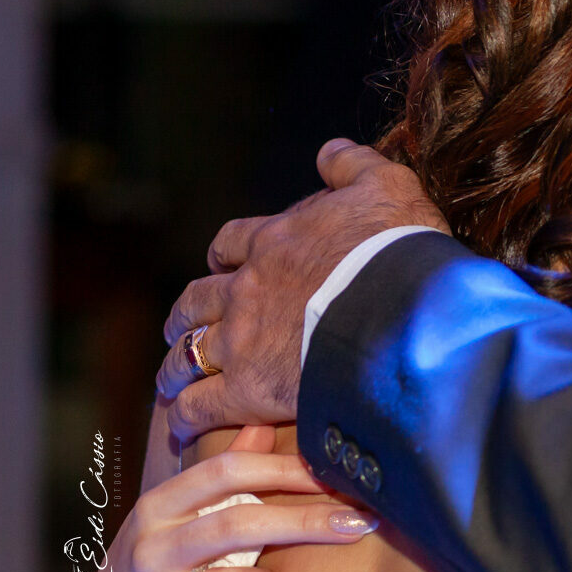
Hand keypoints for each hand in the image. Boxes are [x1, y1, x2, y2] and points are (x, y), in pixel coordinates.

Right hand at [84, 425, 379, 571]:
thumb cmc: (161, 560)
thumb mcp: (177, 513)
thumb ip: (222, 473)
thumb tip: (264, 423)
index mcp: (158, 508)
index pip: (226, 471)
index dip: (285, 467)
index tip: (334, 472)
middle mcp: (152, 550)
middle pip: (242, 523)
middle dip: (308, 520)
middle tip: (359, 520)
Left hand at [158, 139, 446, 441]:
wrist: (401, 310)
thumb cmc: (398, 248)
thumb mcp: (388, 186)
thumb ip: (354, 165)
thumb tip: (330, 150)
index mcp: (276, 240)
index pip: (232, 242)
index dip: (225, 254)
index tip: (223, 263)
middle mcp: (248, 288)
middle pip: (198, 298)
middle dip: (185, 313)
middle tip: (180, 325)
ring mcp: (242, 340)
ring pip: (188, 350)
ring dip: (175, 363)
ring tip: (170, 378)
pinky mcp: (247, 389)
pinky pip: (201, 403)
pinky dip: (188, 412)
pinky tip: (186, 422)